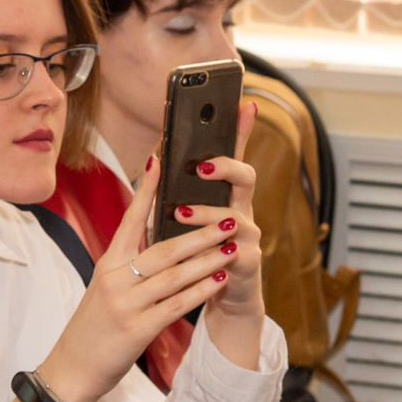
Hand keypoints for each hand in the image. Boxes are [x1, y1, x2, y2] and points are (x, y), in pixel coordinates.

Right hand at [33, 146, 243, 401]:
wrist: (70, 370)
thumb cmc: (91, 329)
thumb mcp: (104, 290)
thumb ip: (128, 268)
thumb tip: (160, 246)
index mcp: (107, 264)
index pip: (130, 220)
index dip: (146, 190)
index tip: (159, 160)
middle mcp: (115, 279)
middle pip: (164, 248)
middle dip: (200, 231)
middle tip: (229, 216)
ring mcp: (125, 304)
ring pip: (175, 275)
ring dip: (208, 259)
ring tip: (233, 245)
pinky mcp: (137, 328)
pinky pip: (176, 305)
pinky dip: (201, 291)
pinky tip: (220, 280)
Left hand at [184, 101, 266, 346]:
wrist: (223, 298)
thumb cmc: (198, 255)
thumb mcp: (184, 221)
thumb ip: (175, 194)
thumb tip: (153, 161)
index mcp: (224, 197)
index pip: (234, 156)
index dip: (241, 130)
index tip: (243, 103)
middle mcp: (241, 211)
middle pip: (246, 177)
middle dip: (226, 167)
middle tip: (201, 166)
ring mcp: (248, 237)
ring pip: (237, 217)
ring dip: (208, 213)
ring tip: (181, 212)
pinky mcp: (248, 264)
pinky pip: (237, 253)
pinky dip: (219, 252)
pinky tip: (204, 252)